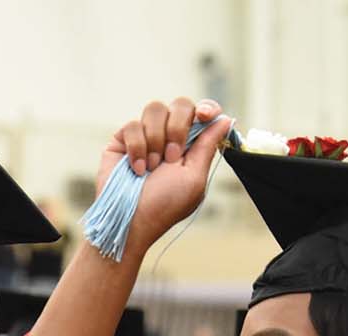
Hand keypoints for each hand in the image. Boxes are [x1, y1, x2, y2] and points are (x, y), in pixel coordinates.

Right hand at [99, 97, 232, 258]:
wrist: (131, 220)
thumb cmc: (164, 205)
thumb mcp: (194, 177)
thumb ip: (207, 146)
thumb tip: (225, 120)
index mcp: (191, 145)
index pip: (202, 113)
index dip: (206, 108)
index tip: (205, 115)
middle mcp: (168, 136)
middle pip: (180, 104)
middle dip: (178, 128)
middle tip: (172, 157)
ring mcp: (145, 136)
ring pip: (155, 109)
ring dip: (156, 140)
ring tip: (152, 167)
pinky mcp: (122, 140)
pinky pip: (132, 125)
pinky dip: (137, 148)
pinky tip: (137, 169)